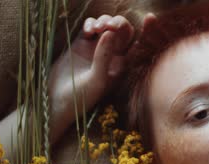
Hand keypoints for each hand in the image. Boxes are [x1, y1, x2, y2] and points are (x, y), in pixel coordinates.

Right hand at [48, 14, 155, 140]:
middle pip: (122, 31)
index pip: (138, 44)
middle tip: (110, 26)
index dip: (146, 30)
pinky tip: (88, 30)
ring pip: (106, 26)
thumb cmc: (82, 96)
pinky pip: (89, 27)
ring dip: (104, 21)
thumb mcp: (97, 78)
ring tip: (97, 28)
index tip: (149, 17)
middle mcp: (112, 55)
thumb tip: (111, 32)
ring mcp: (96, 48)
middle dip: (119, 23)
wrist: (58, 101)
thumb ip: (104, 56)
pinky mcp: (80, 44)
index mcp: (122, 65)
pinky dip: (90, 24)